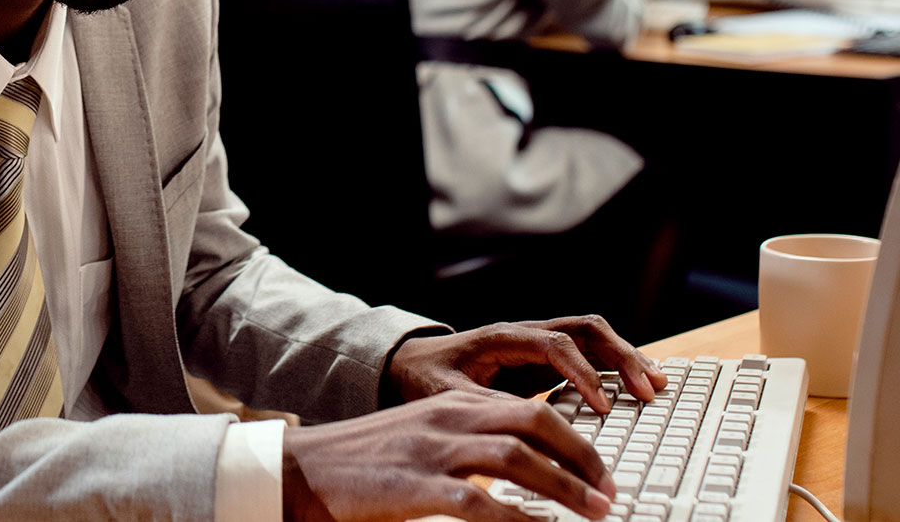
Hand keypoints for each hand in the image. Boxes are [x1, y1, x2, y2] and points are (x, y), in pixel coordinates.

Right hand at [281, 391, 613, 521]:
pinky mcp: (415, 486)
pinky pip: (477, 501)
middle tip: (609, 490)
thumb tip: (524, 465)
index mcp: (452, 404)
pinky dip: (516, 517)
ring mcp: (432, 451)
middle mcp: (448, 419)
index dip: (576, 437)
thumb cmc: (366, 461)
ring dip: (565, 486)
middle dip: (583, 456)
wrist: (304, 469)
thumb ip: (468, 441)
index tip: (602, 469)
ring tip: (595, 511)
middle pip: (534, 422)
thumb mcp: (423, 436)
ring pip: (517, 458)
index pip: (530, 408)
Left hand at [384, 315, 667, 413]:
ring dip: (626, 357)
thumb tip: (526, 421)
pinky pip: (589, 354)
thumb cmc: (426, 376)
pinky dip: (616, 367)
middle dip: (620, 355)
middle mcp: (526, 334)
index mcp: (502, 338)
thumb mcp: (447, 394)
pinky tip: (639, 386)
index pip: (554, 344)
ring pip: (592, 338)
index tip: (602, 405)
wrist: (413, 363)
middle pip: (584, 329)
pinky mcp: (545, 360)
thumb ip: (483, 404)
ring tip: (657, 384)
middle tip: (648, 388)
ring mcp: (538, 344)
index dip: (582, 372)